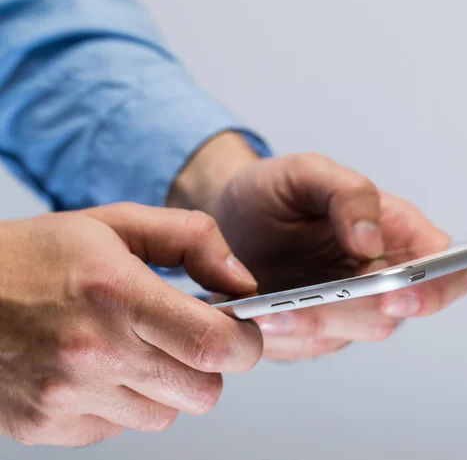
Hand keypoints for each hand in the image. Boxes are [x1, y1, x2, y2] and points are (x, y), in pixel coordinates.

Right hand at [0, 203, 261, 446]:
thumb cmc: (35, 256)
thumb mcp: (117, 224)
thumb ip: (192, 240)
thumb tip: (240, 281)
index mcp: (117, 295)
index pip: (214, 343)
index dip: (246, 342)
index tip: (243, 330)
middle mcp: (94, 354)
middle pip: (203, 391)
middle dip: (211, 365)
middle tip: (188, 336)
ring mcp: (69, 397)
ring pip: (166, 414)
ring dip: (167, 384)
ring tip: (135, 348)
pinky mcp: (50, 425)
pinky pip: (121, 427)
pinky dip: (125, 402)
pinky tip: (101, 369)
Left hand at [211, 153, 466, 359]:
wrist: (231, 219)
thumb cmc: (275, 192)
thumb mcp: (306, 172)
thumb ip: (349, 193)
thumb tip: (373, 242)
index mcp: (397, 233)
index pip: (445, 269)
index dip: (434, 289)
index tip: (395, 296)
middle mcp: (379, 276)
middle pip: (392, 313)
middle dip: (349, 310)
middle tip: (306, 302)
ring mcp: (348, 308)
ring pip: (346, 334)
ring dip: (309, 325)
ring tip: (270, 311)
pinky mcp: (315, 330)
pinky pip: (307, 345)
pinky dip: (284, 334)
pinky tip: (258, 315)